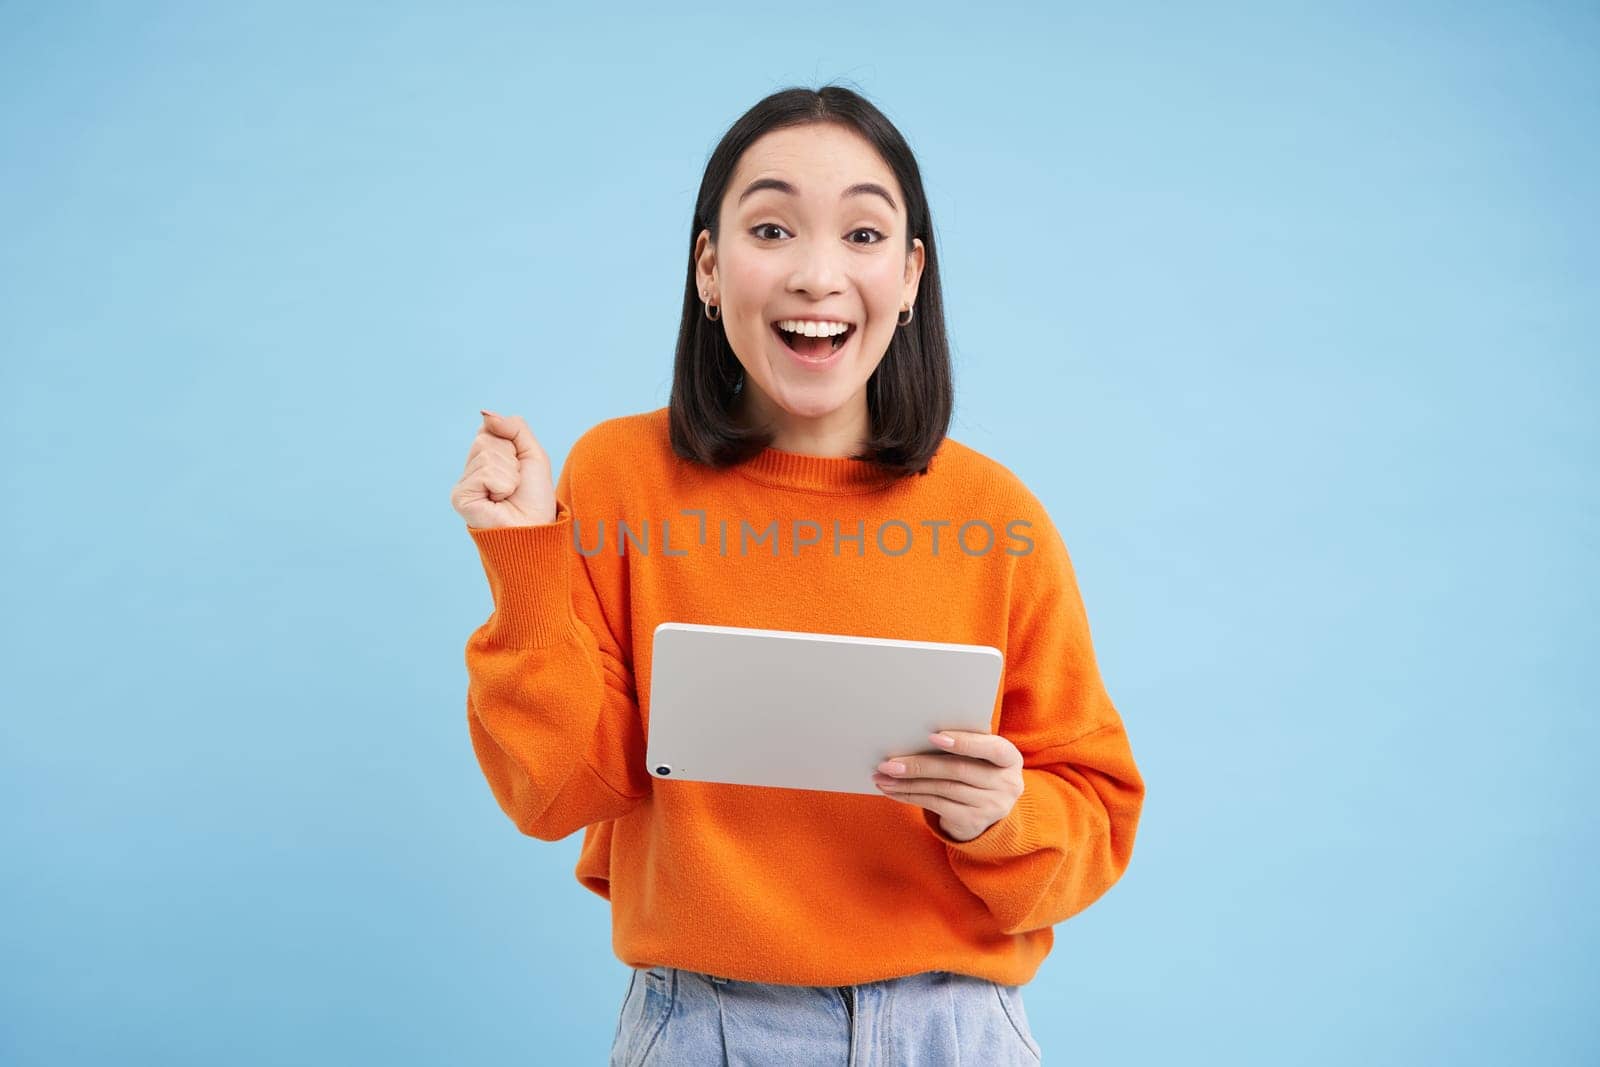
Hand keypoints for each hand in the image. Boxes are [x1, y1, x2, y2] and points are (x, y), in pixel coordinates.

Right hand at [451, 410, 558, 528]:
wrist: (536, 531)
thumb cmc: (535, 498)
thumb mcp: (532, 454)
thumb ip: (514, 428)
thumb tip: (485, 414)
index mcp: (485, 459)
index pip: (490, 429)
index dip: (513, 445)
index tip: (520, 468)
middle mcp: (471, 470)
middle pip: (487, 440)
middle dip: (511, 460)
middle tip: (514, 485)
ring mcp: (464, 483)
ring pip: (487, 455)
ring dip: (509, 475)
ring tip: (508, 494)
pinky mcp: (460, 496)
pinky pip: (485, 472)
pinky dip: (502, 485)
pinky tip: (500, 501)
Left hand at [871, 731, 1024, 842]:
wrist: (987, 809)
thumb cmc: (977, 769)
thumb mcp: (981, 755)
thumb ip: (964, 742)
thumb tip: (918, 732)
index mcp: (1010, 758)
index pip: (992, 748)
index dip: (964, 742)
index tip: (933, 737)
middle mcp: (1007, 784)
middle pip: (958, 770)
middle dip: (920, 765)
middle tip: (889, 762)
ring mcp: (991, 806)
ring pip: (942, 789)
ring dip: (907, 782)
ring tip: (883, 776)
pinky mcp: (973, 822)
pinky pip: (936, 806)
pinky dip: (910, 796)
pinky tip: (892, 790)